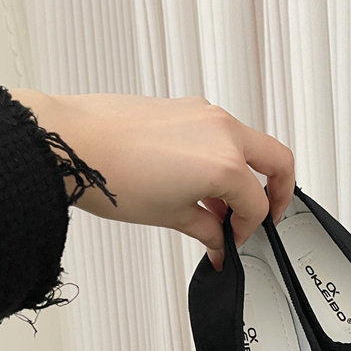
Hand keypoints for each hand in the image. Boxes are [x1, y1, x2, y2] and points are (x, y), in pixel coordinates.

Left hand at [10, 90, 294, 269]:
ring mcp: (204, 114)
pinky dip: (224, 156)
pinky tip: (201, 180)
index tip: (234, 241)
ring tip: (220, 204)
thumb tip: (219, 243)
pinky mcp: (185, 107)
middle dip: (281, 192)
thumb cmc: (111, 176)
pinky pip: (222, 132)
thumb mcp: (170, 215)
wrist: (69, 144)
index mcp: (224, 163)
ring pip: (249, 143)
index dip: (249, 230)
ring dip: (246, 174)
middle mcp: (222, 131)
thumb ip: (207, 230)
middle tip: (268, 215)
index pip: (257, 204)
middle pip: (277, 160)